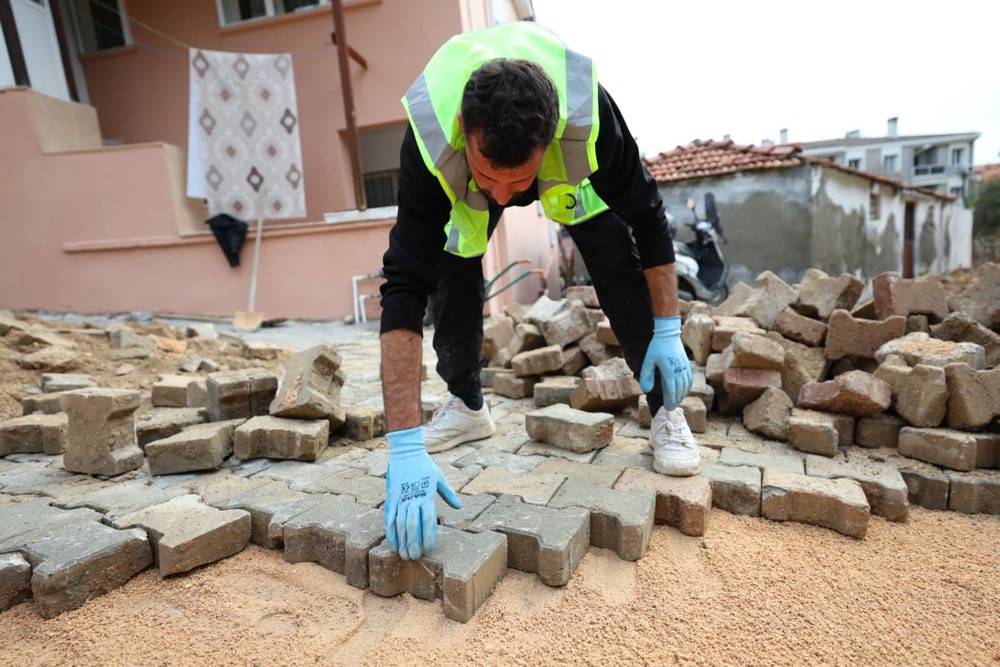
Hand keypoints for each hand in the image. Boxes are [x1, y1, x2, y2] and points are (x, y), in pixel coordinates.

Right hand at [384, 426, 461, 559]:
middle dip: (413, 543)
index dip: (428, 536)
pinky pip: (389, 517)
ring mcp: (400, 499)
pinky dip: (390, 531)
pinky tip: (392, 543)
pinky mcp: (391, 498)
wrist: (406, 452)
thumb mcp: (439, 477)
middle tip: (415, 557)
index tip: (430, 548)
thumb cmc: (425, 465)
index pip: (427, 520)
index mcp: (426, 495)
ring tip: (403, 555)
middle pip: (411, 526)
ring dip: (401, 541)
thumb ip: (448, 493)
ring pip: (398, 524)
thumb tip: (458, 507)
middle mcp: (412, 499)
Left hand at [639, 316, 692, 409]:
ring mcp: (685, 368)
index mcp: (669, 371)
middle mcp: (679, 371)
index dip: (670, 401)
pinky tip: (683, 391)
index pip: (671, 391)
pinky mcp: (687, 365)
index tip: (667, 408)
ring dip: (681, 396)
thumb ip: (646, 376)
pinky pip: (689, 380)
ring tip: (675, 401)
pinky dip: (687, 388)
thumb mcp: (648, 361)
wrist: (668, 334)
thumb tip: (646, 390)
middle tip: (670, 408)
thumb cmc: (656, 347)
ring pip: (686, 387)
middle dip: (675, 401)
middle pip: (679, 391)